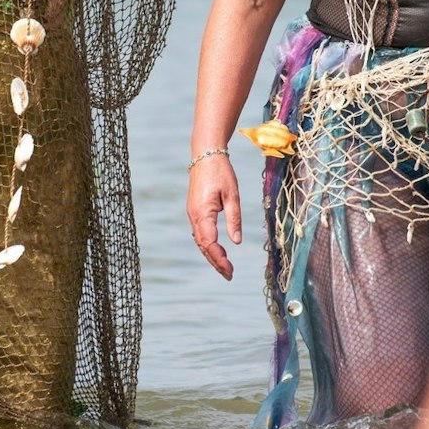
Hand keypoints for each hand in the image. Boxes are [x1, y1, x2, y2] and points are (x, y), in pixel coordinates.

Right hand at [186, 153, 242, 279]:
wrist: (205, 153)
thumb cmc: (221, 172)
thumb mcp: (232, 195)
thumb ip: (234, 219)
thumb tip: (236, 242)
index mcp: (202, 213)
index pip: (209, 243)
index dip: (219, 259)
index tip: (230, 270)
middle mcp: (194, 216)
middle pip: (203, 246)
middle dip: (215, 262)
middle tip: (229, 275)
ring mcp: (192, 213)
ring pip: (200, 241)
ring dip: (211, 255)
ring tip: (225, 267)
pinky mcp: (194, 210)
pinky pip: (199, 233)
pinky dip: (208, 245)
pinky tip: (217, 251)